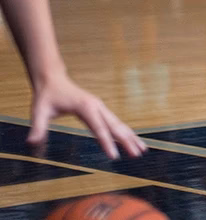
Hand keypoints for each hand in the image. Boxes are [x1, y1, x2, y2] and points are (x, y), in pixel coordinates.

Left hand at [29, 73, 145, 159]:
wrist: (53, 79)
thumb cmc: (46, 96)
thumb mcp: (39, 111)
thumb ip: (37, 127)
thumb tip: (31, 142)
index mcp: (85, 107)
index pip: (98, 128)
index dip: (106, 143)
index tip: (114, 157)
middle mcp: (97, 106)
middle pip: (115, 126)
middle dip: (126, 141)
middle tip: (137, 155)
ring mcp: (100, 107)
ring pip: (118, 124)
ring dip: (130, 137)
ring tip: (141, 150)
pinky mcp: (100, 109)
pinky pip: (115, 122)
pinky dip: (125, 132)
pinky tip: (131, 140)